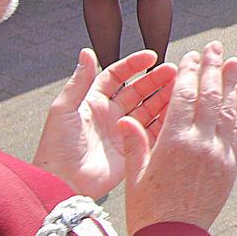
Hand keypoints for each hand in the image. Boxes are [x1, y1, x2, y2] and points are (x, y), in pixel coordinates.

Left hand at [33, 49, 176, 197]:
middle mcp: (111, 114)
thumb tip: (86, 52)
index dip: (134, 65)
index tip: (151, 57)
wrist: (62, 184)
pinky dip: (165, 120)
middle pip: (138, 90)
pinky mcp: (132, 148)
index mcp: (93, 101)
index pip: (118, 76)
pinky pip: (153, 131)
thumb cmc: (56, 148)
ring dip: (164, 97)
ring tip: (180, 88)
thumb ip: (79, 81)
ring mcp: (123, 131)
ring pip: (149, 108)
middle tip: (174, 71)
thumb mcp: (64, 110)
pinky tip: (176, 111)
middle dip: (156, 79)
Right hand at [120, 42, 236, 235]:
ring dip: (232, 83)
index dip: (188, 73)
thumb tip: (125, 116)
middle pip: (210, 95)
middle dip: (212, 68)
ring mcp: (220, 153)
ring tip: (233, 62)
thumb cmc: (148, 210)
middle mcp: (201, 143)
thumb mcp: (134, 175)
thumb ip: (135, 143)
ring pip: (229, 109)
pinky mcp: (231, 165)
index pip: (185, 96)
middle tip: (215, 46)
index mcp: (174, 142)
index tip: (190, 56)